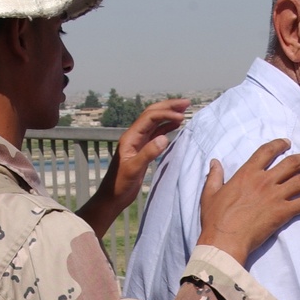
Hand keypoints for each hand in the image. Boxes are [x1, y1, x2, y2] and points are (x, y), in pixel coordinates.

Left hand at [78, 98, 188, 237]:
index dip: (166, 114)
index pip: (150, 118)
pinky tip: (176, 125)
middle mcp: (135, 136)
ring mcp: (139, 142)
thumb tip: (164, 139)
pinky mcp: (143, 150)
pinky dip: (167, 127)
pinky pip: (156, 134)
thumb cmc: (120, 184)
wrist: (113, 196)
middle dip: (169, 106)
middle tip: (186, 103)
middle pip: (152, 114)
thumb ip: (148, 153)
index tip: (181, 117)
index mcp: (131, 137)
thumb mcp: (134, 169)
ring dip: (169, 114)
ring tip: (184, 110)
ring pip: (155, 122)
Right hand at [198, 139, 299, 265]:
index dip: (279, 145)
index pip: (267, 151)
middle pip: (290, 164)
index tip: (287, 143)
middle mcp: (264, 180)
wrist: (225, 240)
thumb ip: (214, 176)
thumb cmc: (215, 219)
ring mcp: (275, 196)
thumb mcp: (210, 194)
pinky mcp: (283, 212)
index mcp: (247, 173)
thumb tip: (214, 162)